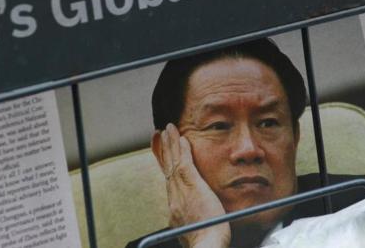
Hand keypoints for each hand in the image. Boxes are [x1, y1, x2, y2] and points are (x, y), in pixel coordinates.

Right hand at [156, 124, 229, 247]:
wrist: (206, 247)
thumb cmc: (205, 243)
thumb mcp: (190, 231)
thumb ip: (188, 220)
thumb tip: (188, 219)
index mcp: (174, 208)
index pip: (168, 180)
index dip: (163, 165)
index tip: (160, 153)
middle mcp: (174, 198)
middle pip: (166, 168)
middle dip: (162, 150)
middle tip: (158, 134)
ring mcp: (181, 191)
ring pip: (173, 162)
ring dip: (170, 144)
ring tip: (167, 129)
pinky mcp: (192, 187)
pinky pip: (185, 163)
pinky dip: (182, 150)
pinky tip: (181, 138)